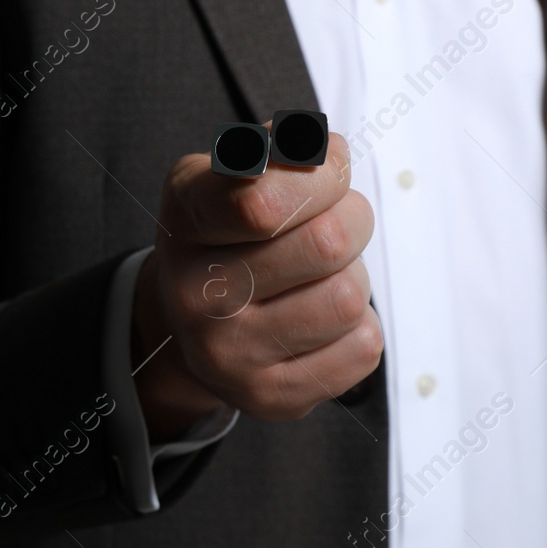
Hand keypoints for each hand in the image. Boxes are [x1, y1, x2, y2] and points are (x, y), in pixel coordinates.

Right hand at [131, 132, 379, 439]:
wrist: (188, 325)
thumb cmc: (228, 233)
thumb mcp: (229, 174)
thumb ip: (280, 150)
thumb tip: (323, 153)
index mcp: (186, 222)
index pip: (262, 202)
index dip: (320, 176)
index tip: (327, 169)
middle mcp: (196, 294)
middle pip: (329, 244)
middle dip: (353, 219)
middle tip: (338, 220)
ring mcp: (230, 355)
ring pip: (349, 299)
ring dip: (353, 276)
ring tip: (323, 274)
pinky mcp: (270, 398)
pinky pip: (361, 350)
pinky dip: (358, 326)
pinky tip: (321, 317)